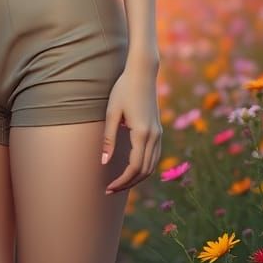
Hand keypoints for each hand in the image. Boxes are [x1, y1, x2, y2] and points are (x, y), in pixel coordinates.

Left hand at [101, 65, 161, 194]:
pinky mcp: (158, 130)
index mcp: (142, 133)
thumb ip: (108, 139)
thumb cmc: (123, 90)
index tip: (108, 188)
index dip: (122, 181)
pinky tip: (132, 169)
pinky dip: (144, 167)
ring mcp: (158, 133)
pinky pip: (154, 156)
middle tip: (111, 189)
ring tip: (120, 183)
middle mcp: (154, 136)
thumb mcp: (111, 113)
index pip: (134, 167)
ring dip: (137, 177)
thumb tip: (104, 162)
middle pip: (145, 171)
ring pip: (152, 165)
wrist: (142, 73)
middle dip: (128, 183)